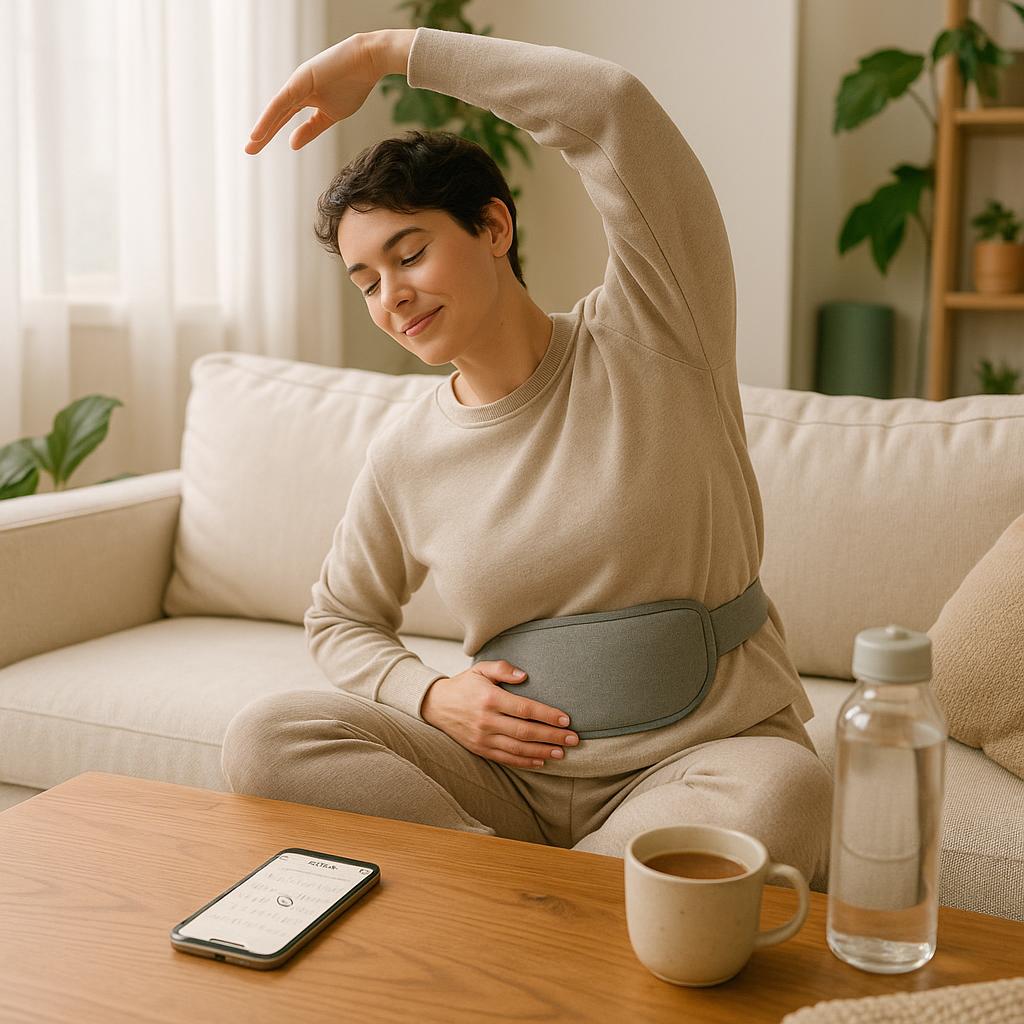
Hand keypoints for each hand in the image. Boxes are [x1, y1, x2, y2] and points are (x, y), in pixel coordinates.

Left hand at [243, 30, 413, 153]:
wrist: (368, 61)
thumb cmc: (354, 85)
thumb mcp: (330, 115)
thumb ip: (311, 129)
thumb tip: (291, 144)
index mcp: (303, 97)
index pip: (282, 118)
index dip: (270, 132)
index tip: (256, 147)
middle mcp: (296, 90)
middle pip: (275, 115)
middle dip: (262, 133)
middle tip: (247, 150)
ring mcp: (297, 83)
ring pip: (276, 110)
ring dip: (263, 128)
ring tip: (250, 145)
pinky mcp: (301, 80)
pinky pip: (282, 103)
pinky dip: (269, 117)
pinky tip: (259, 132)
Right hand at [422, 661, 579, 768]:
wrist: (436, 705)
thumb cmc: (464, 685)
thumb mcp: (480, 669)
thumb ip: (502, 669)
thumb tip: (525, 675)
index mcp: (490, 698)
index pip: (525, 709)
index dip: (547, 715)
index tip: (566, 719)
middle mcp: (486, 720)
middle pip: (525, 732)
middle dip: (552, 736)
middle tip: (573, 739)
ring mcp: (483, 738)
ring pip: (517, 749)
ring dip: (542, 752)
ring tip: (562, 752)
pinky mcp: (480, 749)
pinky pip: (506, 759)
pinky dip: (525, 762)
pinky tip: (541, 761)